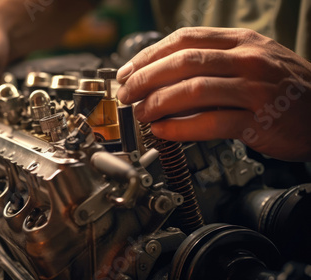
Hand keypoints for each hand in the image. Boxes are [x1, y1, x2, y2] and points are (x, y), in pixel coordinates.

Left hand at [117, 27, 310, 160]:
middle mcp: (248, 60)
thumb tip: (163, 77)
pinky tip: (163, 130)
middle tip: (126, 93)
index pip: (184, 40)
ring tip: (140, 113)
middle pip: (183, 62)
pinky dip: (181, 127)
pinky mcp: (258, 121)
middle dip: (145, 78)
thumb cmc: (284, 88)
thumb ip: (213, 63)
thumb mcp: (253, 61)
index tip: (128, 71)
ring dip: (158, 102)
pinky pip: (211, 122)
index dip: (149, 55)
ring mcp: (255, 90)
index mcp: (242, 42)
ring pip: (194, 90)